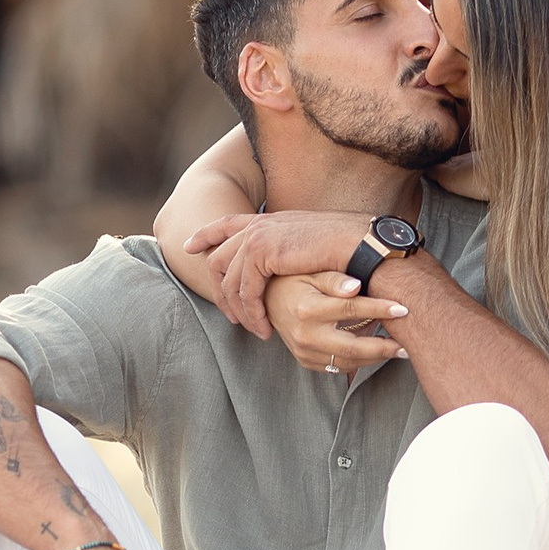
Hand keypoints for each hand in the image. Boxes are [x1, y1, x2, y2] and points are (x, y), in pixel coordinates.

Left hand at [183, 209, 371, 326]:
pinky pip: (245, 290)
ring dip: (239, 310)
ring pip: (229, 280)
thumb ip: (286, 252)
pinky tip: (264, 328)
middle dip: (219, 291)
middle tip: (230, 317)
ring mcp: (257, 236)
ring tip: (254, 329)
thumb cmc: (345, 249)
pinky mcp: (261, 253)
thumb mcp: (307, 246)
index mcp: (267, 219)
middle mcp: (257, 225)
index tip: (188, 247)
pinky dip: (252, 313)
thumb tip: (282, 266)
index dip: (204, 234)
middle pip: (219, 259)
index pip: (225, 223)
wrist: (360, 244)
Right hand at [267, 271, 406, 374]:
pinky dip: (358, 361)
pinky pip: (337, 367)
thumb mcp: (311, 271)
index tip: (403, 308)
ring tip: (396, 348)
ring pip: (348, 362)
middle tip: (407, 345)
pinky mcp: (306, 360)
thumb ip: (335, 280)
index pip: (351, 309)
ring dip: (374, 357)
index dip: (380, 309)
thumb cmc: (292, 278)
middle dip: (384, 348)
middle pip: (353, 348)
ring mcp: (304, 351)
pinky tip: (373, 351)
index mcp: (307, 308)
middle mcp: (304, 334)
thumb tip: (357, 287)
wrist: (264, 299)